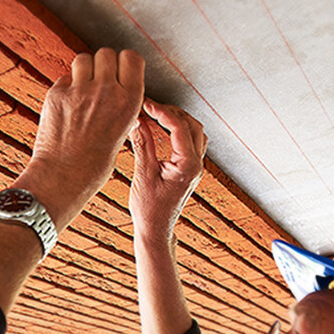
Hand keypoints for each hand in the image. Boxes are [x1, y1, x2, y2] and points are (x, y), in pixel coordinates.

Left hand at [19, 48, 144, 228]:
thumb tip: (116, 88)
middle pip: (107, 53)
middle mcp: (106, 91)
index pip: (132, 57)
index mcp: (129, 101)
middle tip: (98, 81)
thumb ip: (121, 106)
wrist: (63, 177)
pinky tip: (67, 106)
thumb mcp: (122, 133)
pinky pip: (64, 78)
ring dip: (83, 70)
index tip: (120, 69)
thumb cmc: (93, 164)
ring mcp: (80, 91)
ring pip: (83, 59)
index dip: (124, 62)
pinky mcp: (57, 94)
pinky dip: (65, 87)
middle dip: (102, 64)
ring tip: (81, 89)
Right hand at [128, 99, 206, 241]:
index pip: (179, 127)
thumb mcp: (142, 174)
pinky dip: (178, 130)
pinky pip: (191, 141)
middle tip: (148, 107)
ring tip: (154, 115)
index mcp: (188, 165)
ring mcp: (195, 167)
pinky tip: (162, 129)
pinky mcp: (189, 169)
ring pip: (194, 131)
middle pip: (191, 125)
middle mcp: (197, 164)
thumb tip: (137, 120)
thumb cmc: (149, 209)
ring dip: (176, 119)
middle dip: (169, 112)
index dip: (161, 111)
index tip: (145, 104)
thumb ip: (142, 144)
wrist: (156, 229)